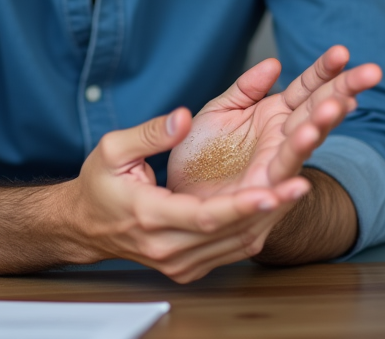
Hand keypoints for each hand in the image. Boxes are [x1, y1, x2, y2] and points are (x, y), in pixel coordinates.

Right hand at [64, 106, 308, 281]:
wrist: (85, 226)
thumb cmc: (98, 186)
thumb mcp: (113, 150)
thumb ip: (151, 133)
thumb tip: (183, 116)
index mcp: (149, 216)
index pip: (203, 216)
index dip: (240, 205)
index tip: (270, 190)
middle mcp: (167, 247)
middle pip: (229, 233)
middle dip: (268, 209)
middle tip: (300, 185)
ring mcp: (180, 262)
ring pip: (235, 246)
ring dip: (268, 219)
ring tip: (297, 190)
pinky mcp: (189, 267)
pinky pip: (230, 251)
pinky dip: (255, 229)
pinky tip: (275, 206)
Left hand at [166, 46, 381, 198]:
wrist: (180, 195)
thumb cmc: (201, 153)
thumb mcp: (220, 111)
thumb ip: (247, 88)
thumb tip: (275, 63)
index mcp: (274, 112)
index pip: (307, 86)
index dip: (325, 70)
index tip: (342, 52)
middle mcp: (283, 137)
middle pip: (320, 109)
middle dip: (345, 90)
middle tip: (371, 72)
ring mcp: (277, 165)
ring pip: (305, 144)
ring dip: (321, 126)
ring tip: (333, 108)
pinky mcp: (262, 193)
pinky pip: (278, 186)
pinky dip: (291, 186)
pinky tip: (302, 182)